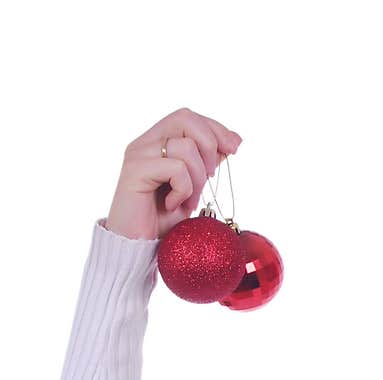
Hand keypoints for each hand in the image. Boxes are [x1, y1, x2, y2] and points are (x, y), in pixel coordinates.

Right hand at [105, 106, 242, 241]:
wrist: (138, 247)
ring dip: (197, 179)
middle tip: (210, 178)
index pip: (188, 117)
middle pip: (186, 118)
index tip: (235, 147)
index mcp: (157, 142)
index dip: (215, 128)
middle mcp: (145, 143)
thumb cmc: (162, 221)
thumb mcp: (192, 189)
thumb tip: (231, 142)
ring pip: (186, 147)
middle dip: (210, 146)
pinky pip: (176, 168)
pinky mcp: (135, 171)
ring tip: (187, 202)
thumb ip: (206, 164)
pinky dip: (183, 190)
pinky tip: (173, 206)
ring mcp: (138, 154)